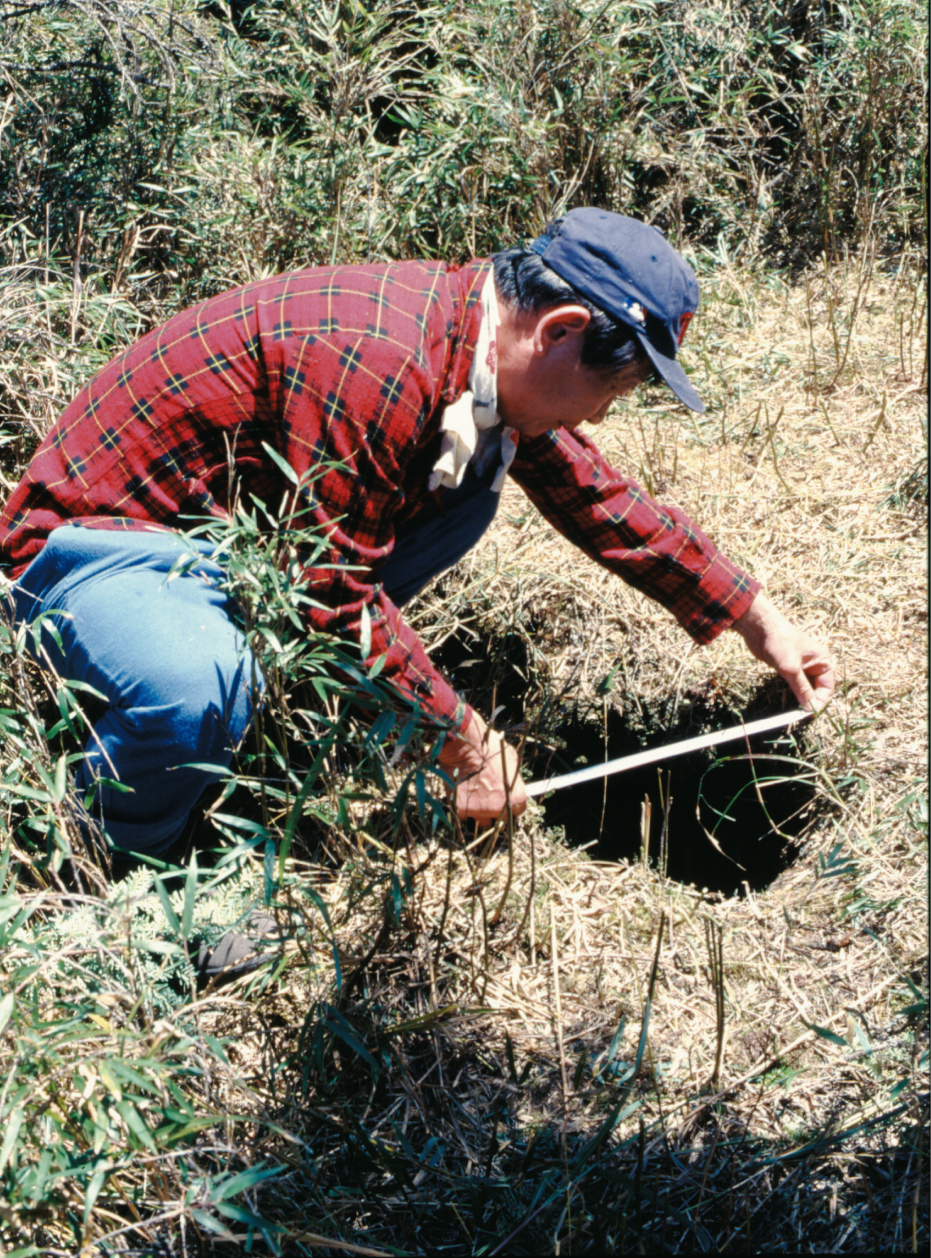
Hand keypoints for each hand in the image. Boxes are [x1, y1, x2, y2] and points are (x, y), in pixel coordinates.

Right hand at [437, 708, 526, 824]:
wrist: (465, 746)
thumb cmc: (491, 748)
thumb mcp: (511, 759)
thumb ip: (513, 778)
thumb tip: (511, 781)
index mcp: (516, 798)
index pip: (517, 811)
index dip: (511, 805)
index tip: (505, 799)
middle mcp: (500, 809)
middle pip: (500, 819)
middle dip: (495, 810)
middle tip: (488, 797)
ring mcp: (480, 811)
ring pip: (481, 820)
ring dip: (479, 812)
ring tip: (474, 797)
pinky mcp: (461, 810)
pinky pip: (463, 814)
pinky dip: (462, 807)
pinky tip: (461, 794)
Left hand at [732, 592, 834, 711]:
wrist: (759, 628)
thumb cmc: (779, 642)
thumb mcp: (791, 668)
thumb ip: (801, 689)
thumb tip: (809, 707)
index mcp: (823, 660)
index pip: (827, 687)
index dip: (820, 700)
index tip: (809, 712)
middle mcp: (815, 663)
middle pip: (817, 689)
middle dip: (810, 700)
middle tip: (800, 714)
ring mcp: (801, 666)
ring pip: (806, 688)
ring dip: (801, 698)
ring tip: (794, 710)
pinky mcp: (788, 667)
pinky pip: (795, 684)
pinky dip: (793, 693)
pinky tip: (788, 700)